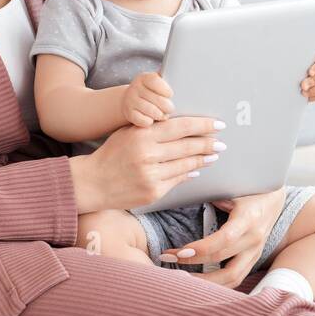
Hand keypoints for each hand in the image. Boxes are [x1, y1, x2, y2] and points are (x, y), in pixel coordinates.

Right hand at [73, 116, 224, 212]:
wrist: (92, 183)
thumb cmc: (113, 153)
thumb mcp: (129, 132)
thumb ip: (154, 126)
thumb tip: (184, 122)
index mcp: (143, 135)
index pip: (182, 126)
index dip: (204, 125)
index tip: (219, 124)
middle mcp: (148, 155)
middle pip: (189, 146)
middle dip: (209, 143)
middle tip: (222, 141)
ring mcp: (151, 176)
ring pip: (187, 164)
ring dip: (204, 159)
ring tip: (214, 154)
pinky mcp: (153, 192)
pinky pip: (178, 180)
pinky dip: (190, 172)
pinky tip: (197, 168)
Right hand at [120, 71, 173, 127]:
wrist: (130, 101)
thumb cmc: (151, 92)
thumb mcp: (157, 83)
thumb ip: (167, 81)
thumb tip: (182, 79)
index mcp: (144, 78)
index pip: (155, 81)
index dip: (165, 89)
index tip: (170, 95)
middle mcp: (135, 87)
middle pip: (157, 99)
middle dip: (167, 106)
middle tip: (170, 109)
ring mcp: (130, 101)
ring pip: (152, 111)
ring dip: (161, 115)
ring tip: (163, 115)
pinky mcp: (129, 113)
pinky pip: (144, 121)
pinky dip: (150, 122)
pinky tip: (152, 120)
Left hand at [163, 186, 287, 287]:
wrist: (274, 198)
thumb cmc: (250, 190)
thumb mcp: (234, 188)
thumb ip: (213, 196)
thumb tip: (186, 199)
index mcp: (249, 218)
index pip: (225, 239)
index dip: (202, 248)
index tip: (179, 252)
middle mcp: (254, 238)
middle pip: (222, 259)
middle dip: (192, 262)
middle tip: (168, 259)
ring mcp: (255, 252)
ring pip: (231, 277)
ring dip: (204, 281)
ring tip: (180, 277)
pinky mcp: (253, 260)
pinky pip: (236, 278)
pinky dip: (216, 284)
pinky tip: (198, 281)